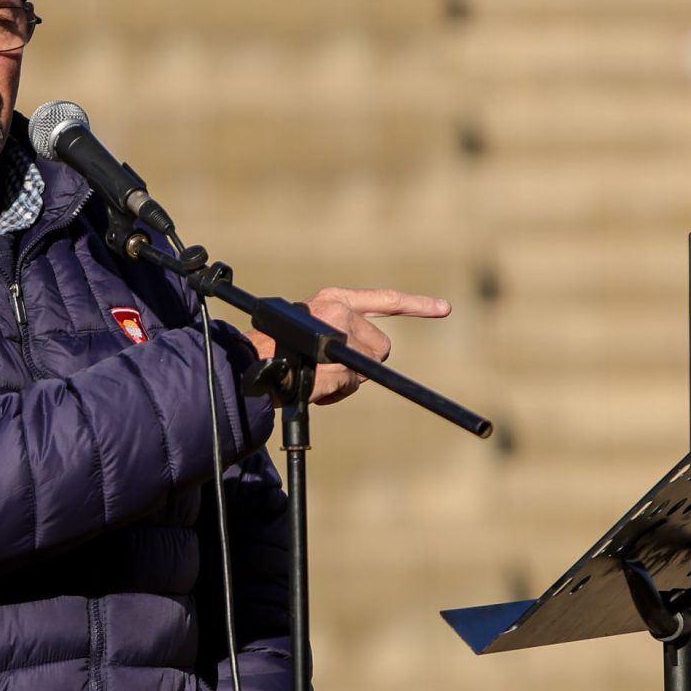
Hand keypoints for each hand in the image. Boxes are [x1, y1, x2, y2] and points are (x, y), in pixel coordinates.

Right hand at [248, 287, 451, 404]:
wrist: (245, 364)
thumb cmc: (276, 355)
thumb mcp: (313, 338)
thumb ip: (343, 340)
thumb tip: (362, 365)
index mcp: (334, 299)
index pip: (384, 300)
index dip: (417, 305)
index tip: (445, 309)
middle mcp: (337, 308)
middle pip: (381, 345)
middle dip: (364, 362)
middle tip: (330, 369)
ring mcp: (335, 328)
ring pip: (368, 366)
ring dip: (348, 379)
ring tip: (315, 378)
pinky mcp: (332, 352)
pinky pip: (351, 380)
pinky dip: (336, 391)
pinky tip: (314, 386)